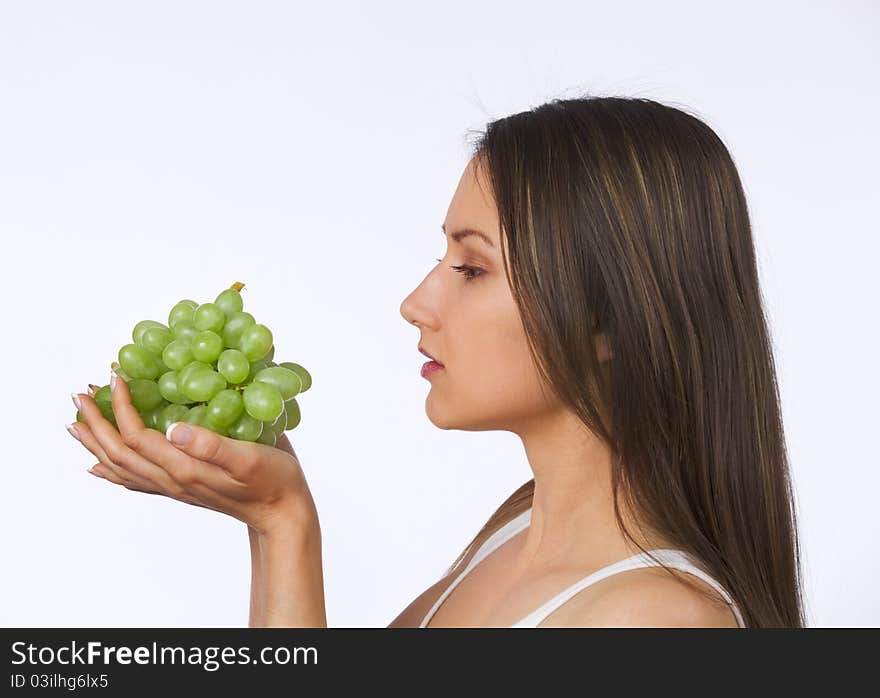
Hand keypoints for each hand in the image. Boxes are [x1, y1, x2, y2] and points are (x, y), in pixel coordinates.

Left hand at [70, 373, 317, 535]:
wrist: (282, 512)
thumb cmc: (272, 480)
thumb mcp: (248, 458)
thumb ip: (211, 445)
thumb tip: (173, 427)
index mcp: (184, 468)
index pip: (135, 436)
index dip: (120, 405)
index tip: (115, 376)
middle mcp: (171, 479)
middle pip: (117, 453)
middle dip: (95, 422)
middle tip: (80, 394)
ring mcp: (174, 487)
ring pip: (121, 467)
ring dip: (96, 444)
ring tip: (77, 424)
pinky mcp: (182, 488)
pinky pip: (135, 481)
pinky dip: (112, 471)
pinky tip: (100, 467)